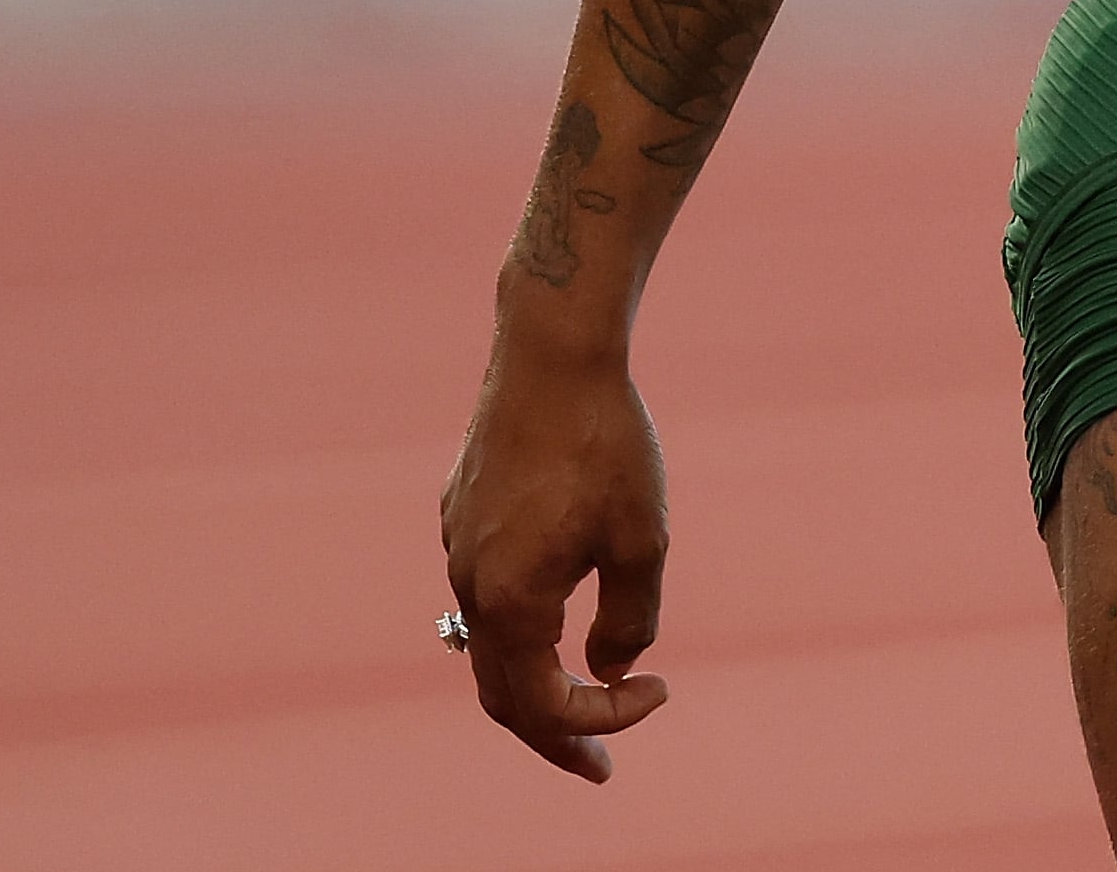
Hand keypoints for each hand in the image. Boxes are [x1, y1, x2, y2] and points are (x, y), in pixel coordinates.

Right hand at [438, 337, 674, 778]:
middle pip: (502, 692)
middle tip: (600, 763)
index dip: (602, 718)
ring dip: (533, 679)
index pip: (544, 704)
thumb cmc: (605, 443)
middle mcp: (468, 584)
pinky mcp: (459, 512)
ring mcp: (456, 547)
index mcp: (510, 603)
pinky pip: (484, 588)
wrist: (551, 352)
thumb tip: (612, 668)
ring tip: (579, 699)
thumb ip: (630, 617)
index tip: (660, 696)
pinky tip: (552, 614)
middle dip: (554, 731)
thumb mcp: (642, 537)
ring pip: (488, 641)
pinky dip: (520, 624)